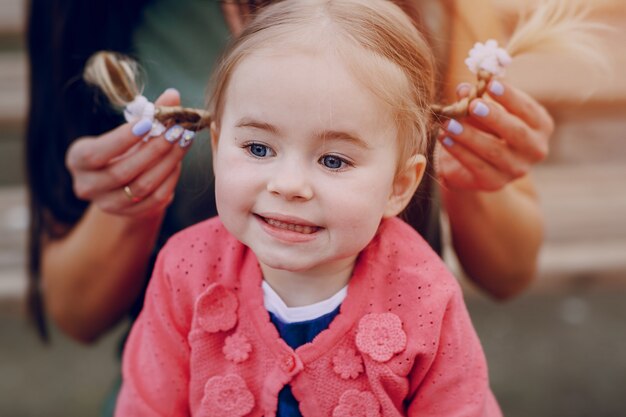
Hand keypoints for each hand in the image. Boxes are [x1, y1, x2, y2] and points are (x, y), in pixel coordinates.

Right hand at [66, 89, 191, 216]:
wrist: (120, 181)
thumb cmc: (121, 147)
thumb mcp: (127, 130)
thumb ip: (149, 114)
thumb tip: (173, 95)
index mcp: (78, 160)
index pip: (97, 153)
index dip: (123, 139)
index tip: (150, 122)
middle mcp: (87, 186)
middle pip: (123, 172)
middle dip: (154, 150)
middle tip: (176, 131)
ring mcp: (107, 204)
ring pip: (142, 187)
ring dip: (167, 163)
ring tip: (183, 142)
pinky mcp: (128, 215)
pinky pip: (154, 200)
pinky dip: (170, 180)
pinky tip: (178, 162)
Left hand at [437, 80, 553, 190]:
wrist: (474, 167)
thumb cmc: (485, 129)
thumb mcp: (483, 111)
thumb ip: (475, 99)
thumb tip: (463, 89)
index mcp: (540, 126)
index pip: (528, 110)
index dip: (510, 97)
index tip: (491, 83)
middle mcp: (535, 149)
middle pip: (516, 132)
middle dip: (494, 117)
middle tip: (473, 105)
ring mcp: (516, 169)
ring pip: (493, 151)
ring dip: (469, 135)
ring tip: (448, 123)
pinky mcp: (495, 182)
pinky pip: (476, 166)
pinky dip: (458, 151)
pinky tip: (444, 138)